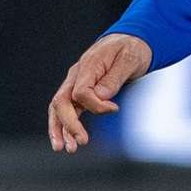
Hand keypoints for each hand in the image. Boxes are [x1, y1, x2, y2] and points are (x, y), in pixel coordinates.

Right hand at [48, 33, 153, 152]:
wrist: (131, 41)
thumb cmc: (131, 49)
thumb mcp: (129, 60)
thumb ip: (114, 78)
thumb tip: (102, 96)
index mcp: (89, 65)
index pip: (81, 92)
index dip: (96, 105)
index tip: (114, 108)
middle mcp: (77, 74)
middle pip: (61, 101)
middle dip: (69, 124)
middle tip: (81, 142)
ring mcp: (76, 83)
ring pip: (59, 108)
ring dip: (61, 130)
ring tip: (66, 149)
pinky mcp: (79, 92)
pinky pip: (67, 110)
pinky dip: (65, 126)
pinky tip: (66, 142)